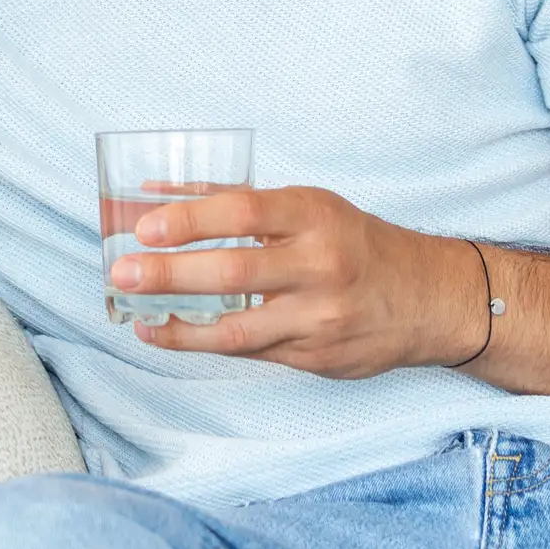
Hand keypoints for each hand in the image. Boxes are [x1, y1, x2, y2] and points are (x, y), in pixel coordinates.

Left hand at [107, 186, 484, 377]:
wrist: (427, 299)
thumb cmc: (353, 242)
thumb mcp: (306, 206)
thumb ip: (232, 198)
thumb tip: (154, 191)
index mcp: (316, 215)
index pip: (245, 209)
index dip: (190, 217)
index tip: (145, 225)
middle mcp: (321, 266)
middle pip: (234, 271)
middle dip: (170, 274)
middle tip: (122, 273)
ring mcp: (319, 318)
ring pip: (237, 329)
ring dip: (178, 325)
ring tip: (137, 316)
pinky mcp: (315, 357)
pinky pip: (249, 352)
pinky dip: (203, 343)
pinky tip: (169, 333)